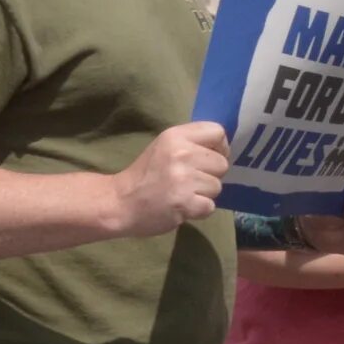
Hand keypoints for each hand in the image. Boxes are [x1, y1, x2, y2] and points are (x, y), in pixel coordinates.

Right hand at [110, 122, 227, 238]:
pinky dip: (199, 211)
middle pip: (222, 163)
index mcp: (175, 136)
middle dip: (210, 175)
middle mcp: (181, 153)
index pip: (217, 132)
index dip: (219, 147)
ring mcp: (183, 179)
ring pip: (217, 186)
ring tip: (183, 194)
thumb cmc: (145, 174)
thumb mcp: (165, 146)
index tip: (207, 159)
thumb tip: (223, 151)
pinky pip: (210, 206)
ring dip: (204, 194)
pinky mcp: (184, 203)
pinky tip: (182, 207)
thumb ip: (191, 143)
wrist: (120, 202)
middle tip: (191, 181)